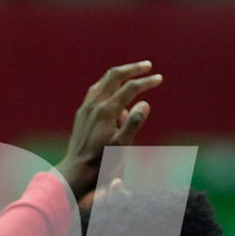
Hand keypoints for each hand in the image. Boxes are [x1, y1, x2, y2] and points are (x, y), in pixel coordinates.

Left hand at [57, 61, 160, 199]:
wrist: (75, 170)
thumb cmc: (101, 162)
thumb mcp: (121, 146)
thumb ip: (133, 123)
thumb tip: (144, 103)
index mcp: (106, 111)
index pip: (130, 88)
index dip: (146, 82)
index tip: (159, 78)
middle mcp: (94, 105)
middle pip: (114, 76)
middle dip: (132, 69)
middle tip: (147, 65)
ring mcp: (86, 107)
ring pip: (103, 81)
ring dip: (119, 74)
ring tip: (132, 72)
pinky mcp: (81, 113)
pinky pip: (95, 90)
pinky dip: (108, 83)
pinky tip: (112, 87)